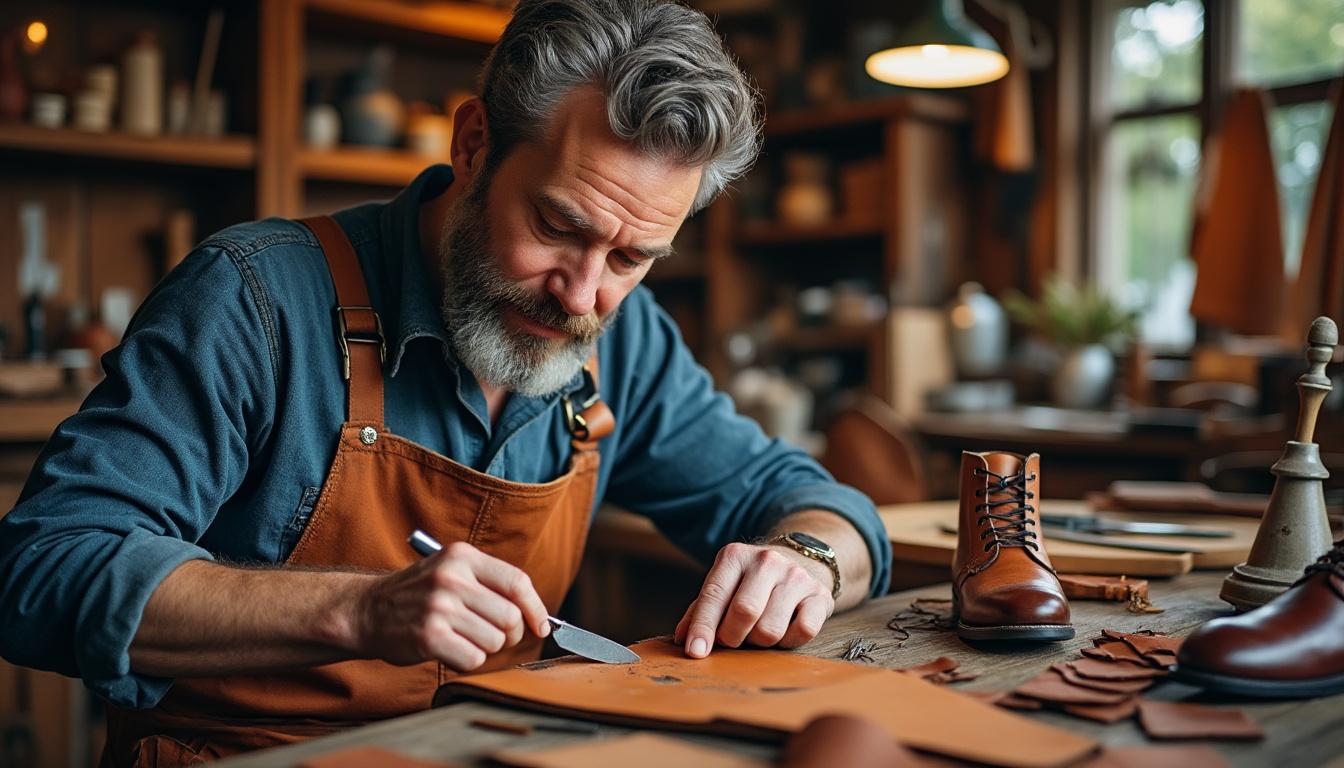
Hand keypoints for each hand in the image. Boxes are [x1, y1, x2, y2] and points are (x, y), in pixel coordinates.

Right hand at [353, 541, 549, 671]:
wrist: (367, 610)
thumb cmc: (419, 595)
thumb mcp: (452, 571)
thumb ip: (490, 584)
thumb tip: (535, 615)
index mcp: (462, 556)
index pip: (517, 582)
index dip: (536, 608)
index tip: (541, 626)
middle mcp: (451, 578)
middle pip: (510, 617)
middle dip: (509, 635)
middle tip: (493, 637)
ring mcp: (439, 607)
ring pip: (494, 641)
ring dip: (485, 648)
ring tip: (463, 639)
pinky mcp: (428, 636)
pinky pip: (473, 658)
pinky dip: (468, 661)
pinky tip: (450, 650)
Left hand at [674, 542, 833, 658]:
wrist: (800, 561)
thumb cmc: (751, 582)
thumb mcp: (724, 585)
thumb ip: (701, 610)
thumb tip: (683, 639)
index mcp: (735, 556)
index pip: (714, 595)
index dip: (703, 626)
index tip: (695, 651)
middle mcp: (767, 560)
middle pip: (744, 612)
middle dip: (732, 637)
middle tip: (731, 641)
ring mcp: (796, 576)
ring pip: (771, 628)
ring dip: (759, 641)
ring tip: (758, 631)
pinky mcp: (820, 595)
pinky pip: (802, 632)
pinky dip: (788, 641)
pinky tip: (784, 629)